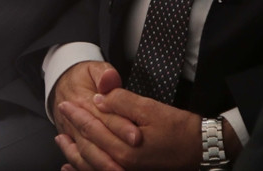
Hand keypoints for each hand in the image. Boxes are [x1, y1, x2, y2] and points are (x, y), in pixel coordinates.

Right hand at [53, 64, 139, 170]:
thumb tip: (109, 79)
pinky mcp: (73, 142)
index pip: (104, 117)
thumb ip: (104, 74)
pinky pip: (79, 159)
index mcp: (83, 101)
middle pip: (96, 139)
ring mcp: (72, 134)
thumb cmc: (81, 77)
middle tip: (132, 157)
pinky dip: (88, 168)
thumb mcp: (93, 68)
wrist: (60, 83)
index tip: (137, 136)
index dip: (121, 127)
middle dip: (114, 151)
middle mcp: (75, 121)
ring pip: (86, 153)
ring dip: (101, 164)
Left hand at [57, 69, 204, 170]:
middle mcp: (123, 165)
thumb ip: (121, 103)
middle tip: (61, 115)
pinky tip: (74, 167)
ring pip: (92, 165)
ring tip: (62, 141)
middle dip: (73, 131)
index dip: (77, 114)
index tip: (65, 103)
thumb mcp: (150, 109)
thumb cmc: (178, 129)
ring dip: (74, 153)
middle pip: (88, 149)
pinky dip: (86, 169)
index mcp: (125, 148)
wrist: (201, 149)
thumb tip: (98, 99)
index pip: (92, 129)